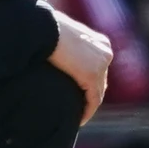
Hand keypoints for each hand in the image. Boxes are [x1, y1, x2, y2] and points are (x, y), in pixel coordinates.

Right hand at [46, 7, 112, 125]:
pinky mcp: (92, 76)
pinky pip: (93, 100)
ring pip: (98, 92)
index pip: (99, 66)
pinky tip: (79, 119)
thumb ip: (69, 47)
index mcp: (100, 42)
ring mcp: (101, 65)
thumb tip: (58, 52)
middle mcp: (105, 52)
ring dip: (89, 105)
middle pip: (101, 80)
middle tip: (80, 107)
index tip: (81, 93)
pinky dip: (87, 111)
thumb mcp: (63, 36)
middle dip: (91, 95)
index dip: (91, 82)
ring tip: (79, 116)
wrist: (43, 28)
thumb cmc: (44, 28)